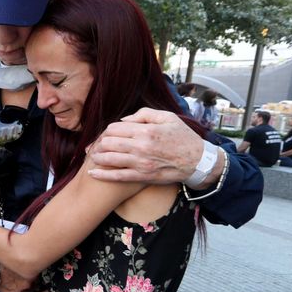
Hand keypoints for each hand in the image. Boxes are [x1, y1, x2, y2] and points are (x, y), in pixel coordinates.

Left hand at [87, 108, 202, 183]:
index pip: (114, 129)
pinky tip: (93, 173)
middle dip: (99, 143)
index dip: (106, 131)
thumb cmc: (182, 137)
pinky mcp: (142, 176)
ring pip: (110, 159)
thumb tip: (124, 120)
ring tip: (94, 156)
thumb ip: (144, 115)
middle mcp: (141, 146)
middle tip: (97, 145)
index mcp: (146, 131)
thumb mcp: (168, 118)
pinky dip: (103, 175)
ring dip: (97, 157)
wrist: (198, 161)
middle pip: (108, 143)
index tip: (107, 134)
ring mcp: (141, 163)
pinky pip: (117, 177)